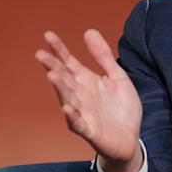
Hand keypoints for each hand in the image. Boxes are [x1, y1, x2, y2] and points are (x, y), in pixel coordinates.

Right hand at [35, 30, 142, 171]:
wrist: (131, 139)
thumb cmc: (121, 109)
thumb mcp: (117, 76)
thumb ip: (103, 56)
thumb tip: (89, 31)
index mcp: (86, 81)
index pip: (68, 62)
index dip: (59, 49)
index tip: (48, 35)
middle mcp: (80, 95)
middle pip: (63, 78)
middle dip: (52, 67)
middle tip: (41, 54)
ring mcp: (83, 112)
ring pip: (67, 98)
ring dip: (59, 88)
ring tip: (52, 75)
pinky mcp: (90, 130)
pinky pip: (78, 123)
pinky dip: (72, 116)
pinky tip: (67, 108)